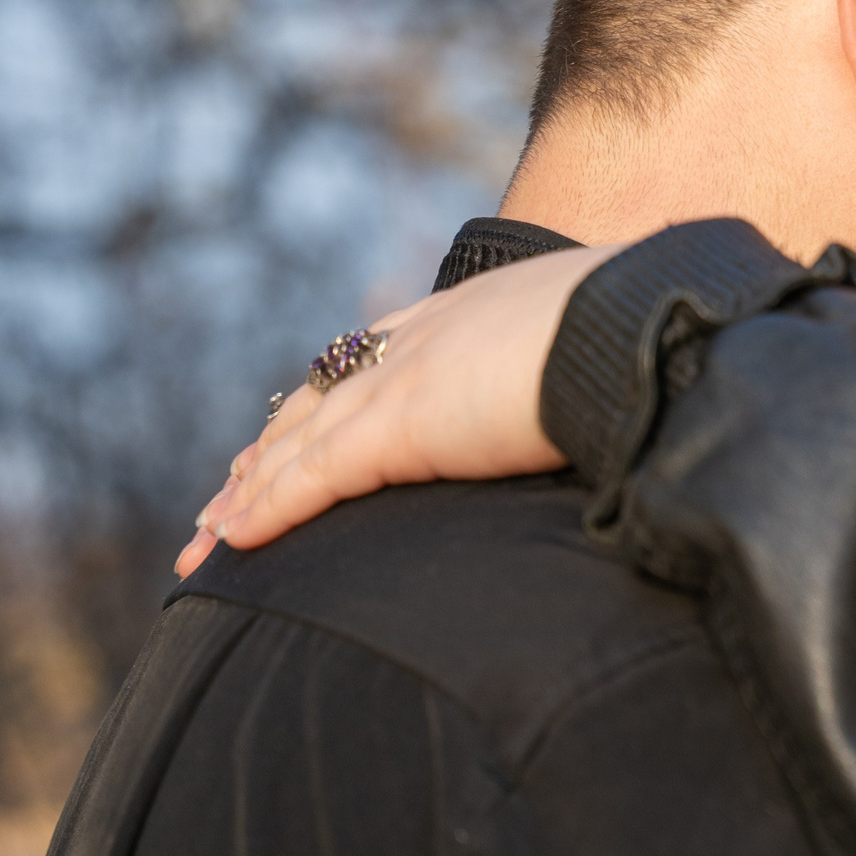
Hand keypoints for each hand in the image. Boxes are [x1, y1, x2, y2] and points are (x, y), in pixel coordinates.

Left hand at [178, 244, 623, 575]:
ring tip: (206, 542)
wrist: (647, 328)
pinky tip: (236, 541)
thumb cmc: (649, 338)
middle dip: (264, 456)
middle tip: (222, 505)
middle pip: (315, 400)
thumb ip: (572, 373)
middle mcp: (420, 337)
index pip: (369, 361)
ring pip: (296, 442)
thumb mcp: (596, 348)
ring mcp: (405, 378)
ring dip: (246, 494)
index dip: (325, 406)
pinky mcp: (400, 424)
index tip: (291, 442)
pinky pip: (315, 475)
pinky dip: (269, 507)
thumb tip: (604, 405)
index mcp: (466, 314)